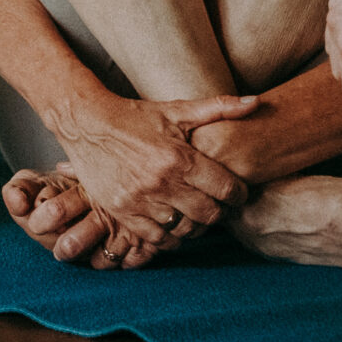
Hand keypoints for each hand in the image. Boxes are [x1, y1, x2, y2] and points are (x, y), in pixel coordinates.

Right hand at [53, 94, 257, 266]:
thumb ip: (219, 108)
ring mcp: (140, 200)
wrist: (86, 122)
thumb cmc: (135, 116)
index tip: (237, 193)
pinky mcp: (122, 211)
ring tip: (195, 214)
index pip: (226, 189)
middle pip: (209, 215)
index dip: (239, 194)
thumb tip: (256, 102)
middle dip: (219, 212)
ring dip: (194, 225)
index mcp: (180, 157)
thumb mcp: (176, 109)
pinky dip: (169, 236)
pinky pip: (157, 239)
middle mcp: (162, 182)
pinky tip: (172, 223)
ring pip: (184, 230)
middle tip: (217, 204)